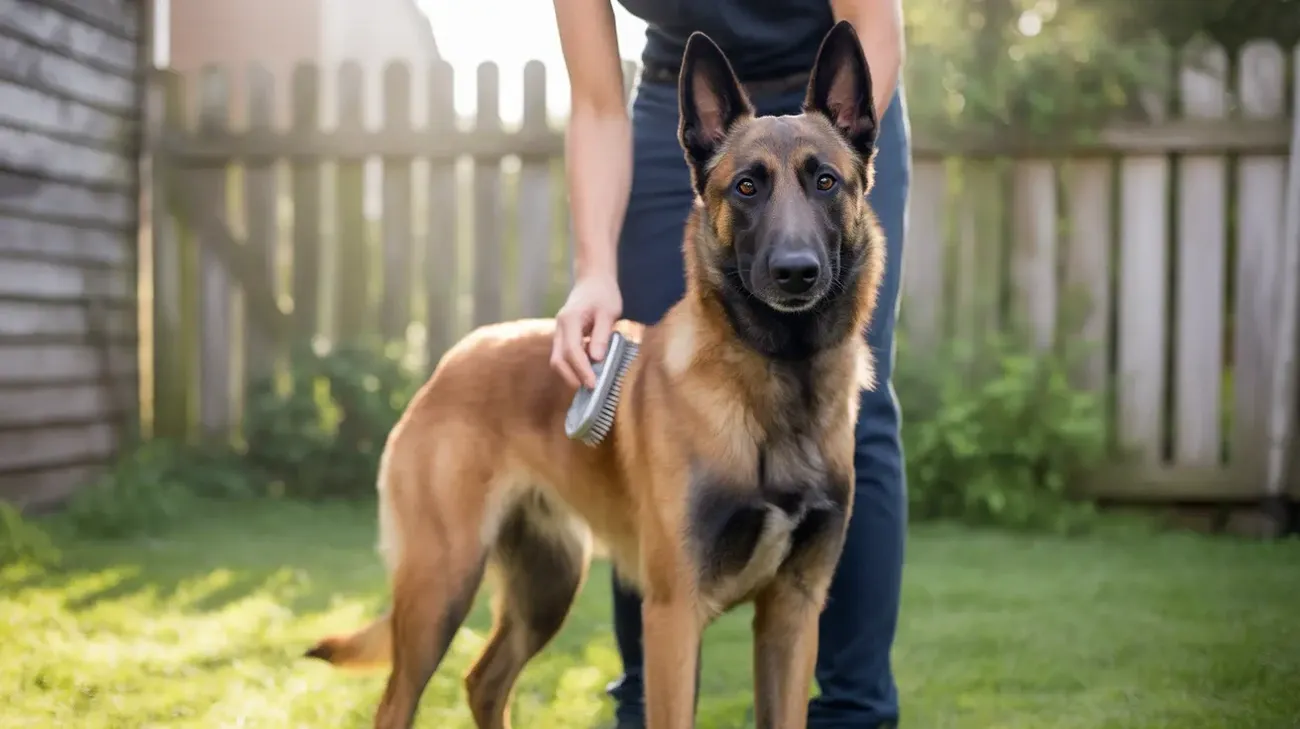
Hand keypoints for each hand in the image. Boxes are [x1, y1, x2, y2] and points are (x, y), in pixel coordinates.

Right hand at [550, 272, 622, 389]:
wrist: (593, 281)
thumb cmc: (603, 294)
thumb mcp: (608, 312)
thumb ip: (601, 335)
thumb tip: (596, 359)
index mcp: (570, 320)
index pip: (572, 350)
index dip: (582, 370)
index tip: (593, 384)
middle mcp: (560, 328)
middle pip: (558, 359)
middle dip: (572, 377)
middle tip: (591, 389)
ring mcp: (559, 333)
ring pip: (558, 360)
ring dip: (571, 374)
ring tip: (591, 382)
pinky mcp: (563, 337)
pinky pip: (563, 356)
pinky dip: (573, 367)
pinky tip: (589, 372)